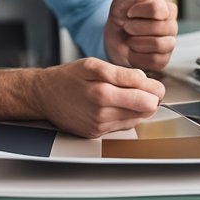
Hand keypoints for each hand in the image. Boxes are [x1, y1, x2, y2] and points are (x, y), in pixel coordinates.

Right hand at [30, 57, 164, 137]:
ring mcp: (99, 126)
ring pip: (136, 119)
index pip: (146, 97)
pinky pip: (121, 126)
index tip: (155, 86)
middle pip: (146, 110)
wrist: (43, 96)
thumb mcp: (93, 65)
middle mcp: (102, 113)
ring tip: (127, 94)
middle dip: (150, 99)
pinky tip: (116, 104)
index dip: (156, 90)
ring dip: (137, 108)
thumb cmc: (67, 78)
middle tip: (147, 90)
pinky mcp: (96, 134)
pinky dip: (124, 115)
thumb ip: (121, 73)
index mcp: (103, 93)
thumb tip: (145, 81)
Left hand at [104, 0, 178, 72]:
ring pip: (161, 45)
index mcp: (167, 8)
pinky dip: (139, 56)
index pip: (158, 9)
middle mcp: (171, 26)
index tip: (128, 12)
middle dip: (137, 27)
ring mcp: (168, 44)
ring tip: (129, 39)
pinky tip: (132, 50)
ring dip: (138, 42)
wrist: (115, 35)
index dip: (139, 10)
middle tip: (126, 26)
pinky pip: (156, 61)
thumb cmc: (124, 13)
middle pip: (161, 28)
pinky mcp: (162, 60)